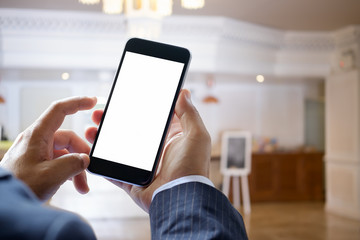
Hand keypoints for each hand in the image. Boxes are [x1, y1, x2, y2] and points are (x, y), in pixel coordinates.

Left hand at [0, 97, 96, 200]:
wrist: (2, 203)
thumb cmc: (20, 186)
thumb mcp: (52, 175)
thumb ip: (73, 163)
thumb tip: (84, 159)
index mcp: (37, 136)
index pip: (59, 110)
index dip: (77, 103)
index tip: (92, 102)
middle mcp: (37, 141)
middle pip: (68, 138)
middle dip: (81, 154)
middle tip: (88, 170)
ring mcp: (37, 152)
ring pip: (65, 152)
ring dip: (76, 168)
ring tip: (82, 185)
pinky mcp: (37, 164)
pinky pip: (58, 162)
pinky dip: (69, 172)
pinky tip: (73, 184)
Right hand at [85, 89, 210, 211]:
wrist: (181, 198)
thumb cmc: (192, 167)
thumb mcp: (196, 135)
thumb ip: (189, 113)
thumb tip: (183, 92)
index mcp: (170, 138)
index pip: (150, 119)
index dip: (137, 108)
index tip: (123, 98)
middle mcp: (155, 151)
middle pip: (130, 132)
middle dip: (114, 121)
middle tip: (100, 112)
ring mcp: (141, 166)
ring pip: (118, 148)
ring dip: (103, 138)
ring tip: (91, 129)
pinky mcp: (131, 180)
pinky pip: (112, 170)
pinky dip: (100, 161)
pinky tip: (90, 150)